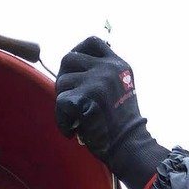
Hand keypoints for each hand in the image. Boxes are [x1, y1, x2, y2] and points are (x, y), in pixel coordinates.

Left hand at [55, 37, 168, 188]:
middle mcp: (108, 69)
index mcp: (119, 66)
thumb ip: (103, 75)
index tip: (74, 69)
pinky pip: (60, 102)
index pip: (92, 42)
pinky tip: (73, 130)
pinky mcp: (84, 97)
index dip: (77, 51)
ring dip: (62, 101)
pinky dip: (62, 120)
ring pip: (62, 81)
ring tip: (75, 118)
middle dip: (63, 77)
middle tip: (68, 98)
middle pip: (69, 58)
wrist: (129, 146)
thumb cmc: (122, 126)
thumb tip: (71, 69)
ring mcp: (97, 81)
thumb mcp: (121, 90)